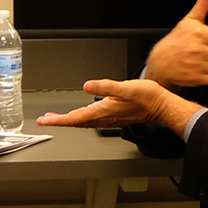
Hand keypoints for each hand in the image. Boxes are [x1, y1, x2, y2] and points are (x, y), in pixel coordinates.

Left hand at [36, 78, 201, 131]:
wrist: (161, 105)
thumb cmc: (147, 97)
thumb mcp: (126, 87)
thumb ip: (106, 86)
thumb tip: (87, 86)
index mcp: (104, 111)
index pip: (75, 118)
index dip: (59, 120)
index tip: (45, 120)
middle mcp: (104, 117)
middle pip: (76, 122)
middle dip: (60, 121)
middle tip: (45, 119)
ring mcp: (108, 118)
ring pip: (83, 122)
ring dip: (69, 120)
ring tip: (57, 117)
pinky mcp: (113, 116)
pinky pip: (91, 120)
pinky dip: (80, 118)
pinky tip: (80, 114)